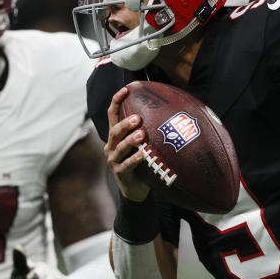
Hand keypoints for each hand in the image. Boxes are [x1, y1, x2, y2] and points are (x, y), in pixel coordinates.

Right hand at [104, 86, 150, 201]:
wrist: (136, 188)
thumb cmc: (141, 161)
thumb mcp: (143, 143)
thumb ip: (148, 129)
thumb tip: (168, 111)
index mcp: (115, 137)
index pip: (112, 115)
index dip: (116, 102)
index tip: (126, 90)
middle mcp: (111, 147)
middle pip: (114, 131)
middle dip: (125, 124)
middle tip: (138, 118)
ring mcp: (114, 161)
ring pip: (120, 148)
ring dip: (130, 140)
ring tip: (142, 134)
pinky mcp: (120, 173)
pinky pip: (126, 165)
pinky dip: (135, 159)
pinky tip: (143, 154)